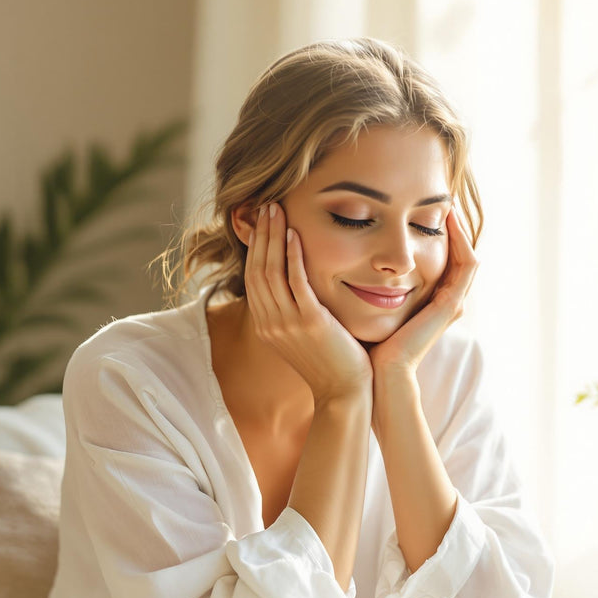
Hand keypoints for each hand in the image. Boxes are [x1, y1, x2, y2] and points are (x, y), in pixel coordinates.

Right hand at [243, 203, 371, 400]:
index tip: (263, 220)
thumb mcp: (304, 334)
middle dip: (261, 234)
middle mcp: (270, 322)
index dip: (256, 246)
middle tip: (267, 205)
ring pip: (271, 271)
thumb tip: (297, 285)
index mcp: (266, 324)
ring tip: (278, 210)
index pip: (252, 277)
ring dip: (273, 237)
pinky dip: (292, 256)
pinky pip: (296, 283)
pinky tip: (295, 235)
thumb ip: (296, 309)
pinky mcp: (309, 323)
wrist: (345, 393)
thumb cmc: (332, 362)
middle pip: (257, 268)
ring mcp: (287, 323)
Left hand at [367, 207, 477, 376]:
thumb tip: (346, 256)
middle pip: (459, 254)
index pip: (442, 258)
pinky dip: (461, 241)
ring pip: (467, 255)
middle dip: (453, 226)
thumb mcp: (370, 303)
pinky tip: (449, 220)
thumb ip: (368, 282)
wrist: (380, 373)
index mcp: (430, 299)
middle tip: (442, 196)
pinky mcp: (451, 305)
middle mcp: (446, 300)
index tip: (422, 207)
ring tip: (449, 203)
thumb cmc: (369, 343)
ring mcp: (452, 302)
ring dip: (460, 228)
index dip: (437, 232)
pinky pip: (466, 265)